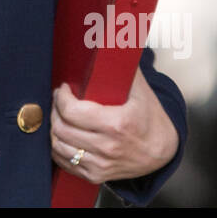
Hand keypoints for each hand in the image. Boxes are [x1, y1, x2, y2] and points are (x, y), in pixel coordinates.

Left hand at [50, 66, 177, 183]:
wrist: (163, 152)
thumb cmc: (150, 118)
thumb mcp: (142, 91)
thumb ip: (125, 68)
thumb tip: (113, 42)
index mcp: (117, 124)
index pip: (72, 112)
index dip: (61, 97)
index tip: (63, 89)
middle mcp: (107, 147)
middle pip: (61, 128)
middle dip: (55, 110)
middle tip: (58, 100)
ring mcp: (101, 164)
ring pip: (59, 146)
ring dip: (53, 129)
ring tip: (59, 116)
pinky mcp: (96, 176)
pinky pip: (65, 163)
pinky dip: (58, 149)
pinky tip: (62, 135)